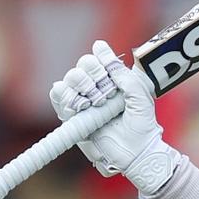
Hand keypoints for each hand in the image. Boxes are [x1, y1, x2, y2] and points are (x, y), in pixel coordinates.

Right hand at [49, 40, 182, 193]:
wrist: (135, 152)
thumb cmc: (141, 124)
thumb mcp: (139, 94)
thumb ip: (121, 72)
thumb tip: (99, 46)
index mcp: (114, 79)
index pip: (98, 58)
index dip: (102, 62)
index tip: (108, 73)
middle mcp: (96, 86)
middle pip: (82, 65)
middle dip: (93, 76)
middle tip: (105, 94)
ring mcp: (82, 100)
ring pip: (69, 78)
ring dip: (82, 88)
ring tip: (96, 104)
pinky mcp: (71, 114)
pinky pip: (57, 95)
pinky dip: (65, 96)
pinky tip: (80, 106)